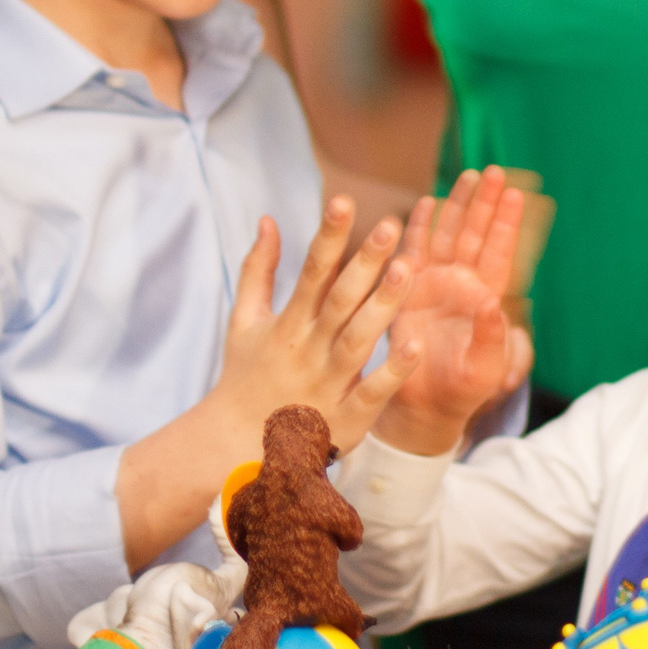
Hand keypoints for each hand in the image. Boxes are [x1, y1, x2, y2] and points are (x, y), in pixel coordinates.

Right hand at [209, 198, 420, 456]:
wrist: (233, 448)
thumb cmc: (244, 377)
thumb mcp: (243, 322)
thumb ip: (258, 270)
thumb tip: (269, 220)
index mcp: (287, 323)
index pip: (311, 271)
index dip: (328, 235)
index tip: (343, 200)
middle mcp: (308, 349)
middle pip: (340, 299)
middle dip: (364, 261)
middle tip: (390, 224)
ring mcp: (327, 384)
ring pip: (359, 339)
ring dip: (383, 305)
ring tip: (408, 268)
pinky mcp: (345, 418)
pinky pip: (372, 392)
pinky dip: (391, 371)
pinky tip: (414, 344)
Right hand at [376, 167, 529, 455]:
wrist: (425, 406)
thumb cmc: (462, 390)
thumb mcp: (485, 369)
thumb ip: (492, 337)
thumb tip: (494, 304)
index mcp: (487, 301)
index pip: (500, 255)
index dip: (506, 225)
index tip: (516, 195)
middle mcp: (464, 286)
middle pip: (477, 235)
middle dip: (485, 203)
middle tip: (494, 171)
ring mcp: (436, 285)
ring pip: (450, 236)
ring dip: (458, 206)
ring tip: (468, 175)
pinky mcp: (408, 291)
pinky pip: (415, 253)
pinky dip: (421, 228)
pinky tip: (427, 204)